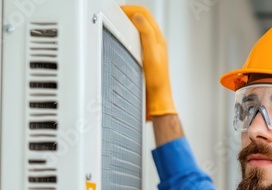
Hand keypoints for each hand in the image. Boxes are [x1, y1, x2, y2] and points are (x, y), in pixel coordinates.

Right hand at [122, 5, 176, 120]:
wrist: (157, 99)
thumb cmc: (157, 80)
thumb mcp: (151, 53)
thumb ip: (146, 33)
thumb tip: (138, 16)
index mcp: (158, 38)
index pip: (144, 14)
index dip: (130, 9)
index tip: (117, 10)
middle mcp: (155, 43)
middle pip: (140, 19)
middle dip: (127, 13)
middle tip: (113, 14)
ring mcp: (150, 51)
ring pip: (137, 30)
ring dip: (126, 25)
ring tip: (114, 24)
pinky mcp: (144, 59)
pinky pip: (134, 42)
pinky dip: (125, 37)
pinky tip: (119, 42)